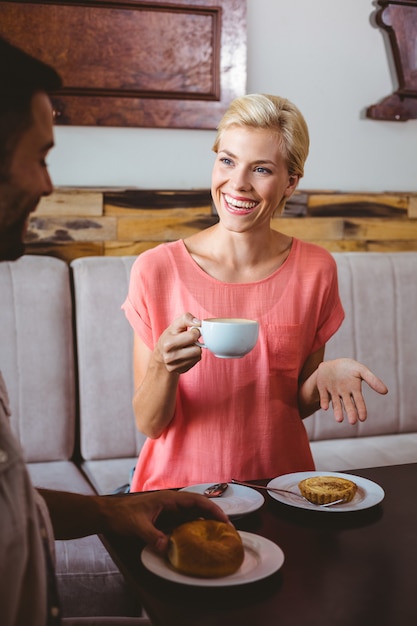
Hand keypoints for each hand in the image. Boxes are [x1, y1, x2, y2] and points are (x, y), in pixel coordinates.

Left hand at [103, 490, 229, 553]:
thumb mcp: (137, 526)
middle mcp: (172, 503)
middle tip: (228, 531)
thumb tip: (168, 547)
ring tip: (219, 536)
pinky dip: (195, 529)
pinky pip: (184, 523)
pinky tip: (199, 540)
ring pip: (193, 515)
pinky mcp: (165, 519)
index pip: (197, 500)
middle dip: (214, 517)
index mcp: (169, 499)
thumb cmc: (121, 515)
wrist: (108, 514)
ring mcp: (169, 511)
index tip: (225, 520)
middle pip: (199, 507)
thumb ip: (152, 536)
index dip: (213, 509)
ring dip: (206, 523)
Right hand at [155, 312, 201, 373]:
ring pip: (198, 356)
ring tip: (187, 347)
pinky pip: (195, 362)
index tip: (191, 331)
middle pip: (197, 349)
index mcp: (168, 343)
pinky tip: (186, 354)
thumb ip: (186, 318)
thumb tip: (199, 323)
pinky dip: (193, 358)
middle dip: (195, 343)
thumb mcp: (175, 324)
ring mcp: (174, 366)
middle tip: (189, 341)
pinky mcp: (180, 371)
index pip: (193, 336)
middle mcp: (170, 357)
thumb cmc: (170, 336)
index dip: (195, 332)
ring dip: (195, 350)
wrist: (161, 354)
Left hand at [316, 358, 387, 424]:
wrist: (332, 364)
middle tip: (352, 422)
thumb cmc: (350, 368)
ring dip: (337, 411)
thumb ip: (373, 380)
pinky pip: (324, 396)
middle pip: (348, 405)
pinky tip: (325, 407)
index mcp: (354, 390)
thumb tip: (386, 392)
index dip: (361, 410)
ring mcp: (333, 392)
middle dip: (350, 413)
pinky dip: (324, 402)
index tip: (363, 419)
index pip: (359, 402)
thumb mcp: (362, 371)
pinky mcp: (323, 389)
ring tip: (339, 420)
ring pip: (336, 403)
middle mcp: (344, 394)